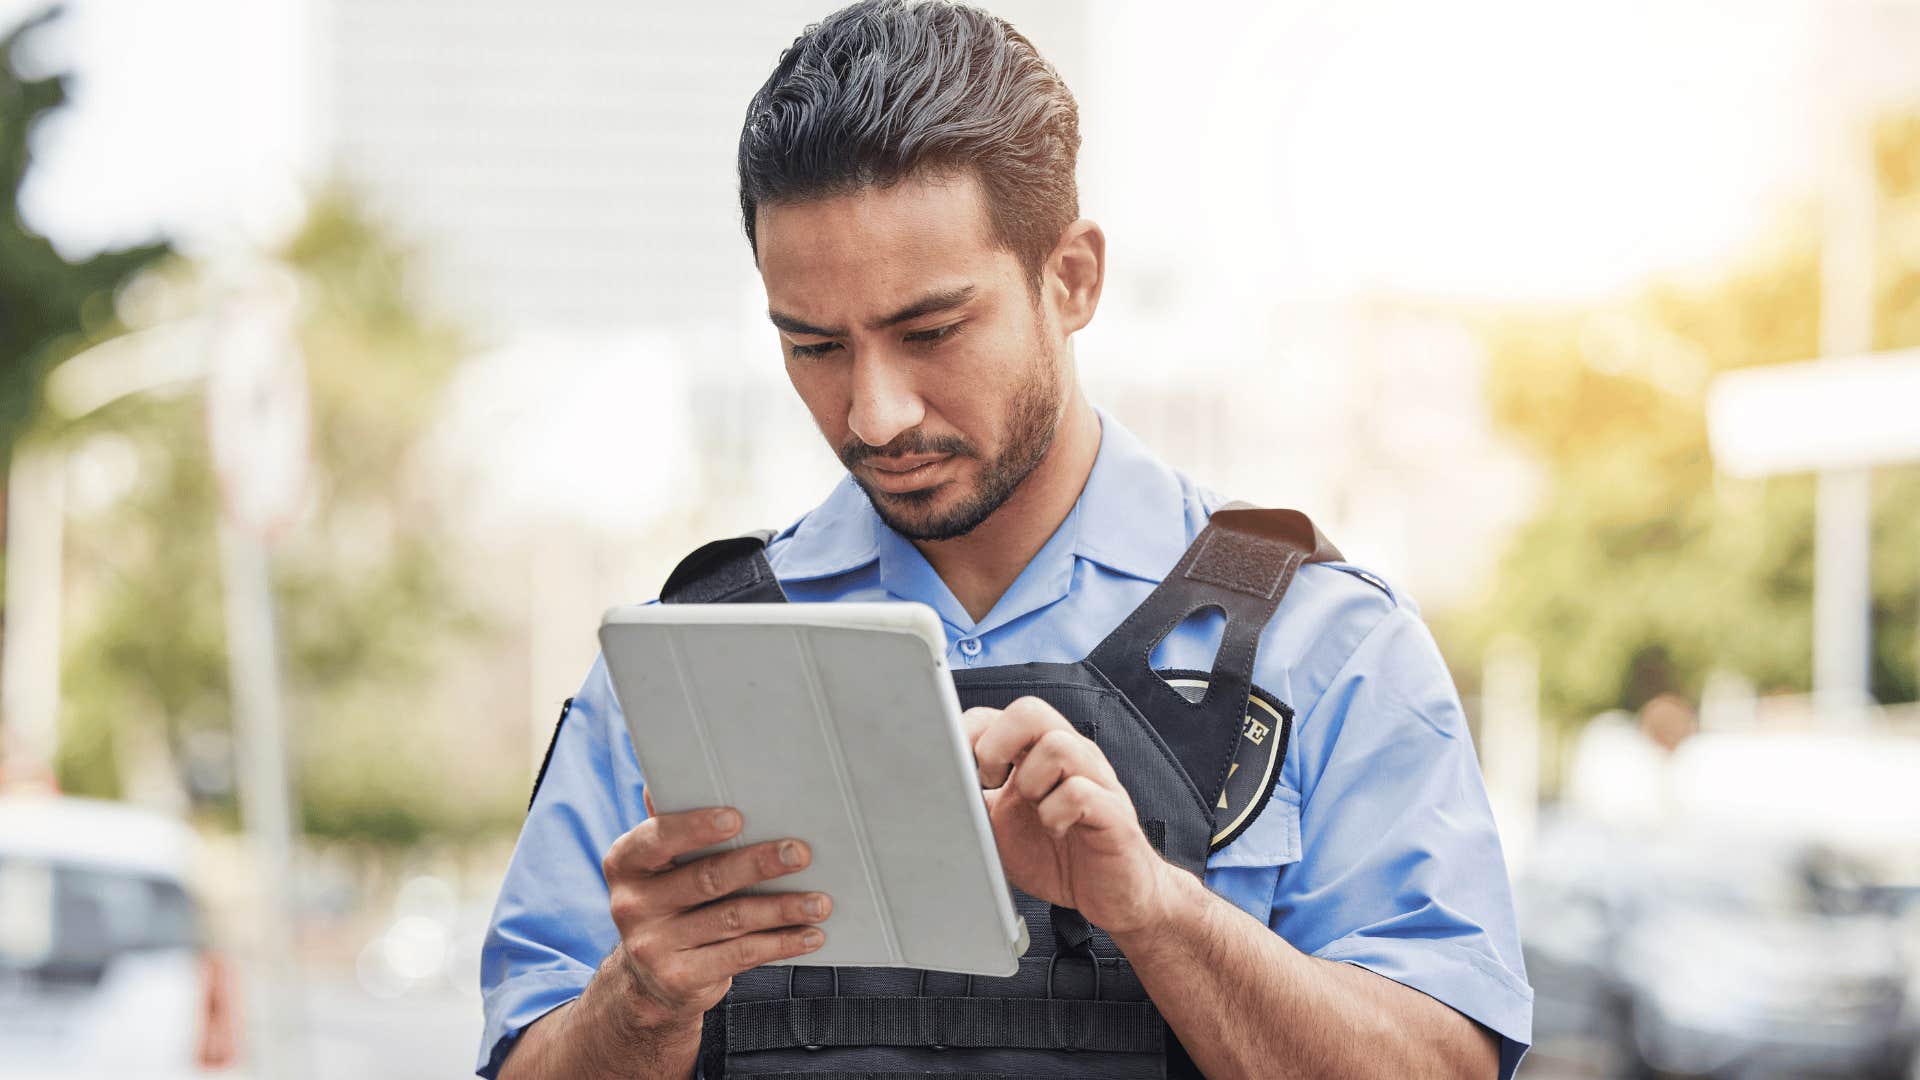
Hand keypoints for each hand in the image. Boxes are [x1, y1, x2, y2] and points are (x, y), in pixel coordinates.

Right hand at [598, 789, 831, 1031]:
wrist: (649, 981)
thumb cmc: (669, 902)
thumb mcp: (659, 866)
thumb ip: (672, 827)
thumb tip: (683, 776)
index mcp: (626, 863)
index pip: (658, 838)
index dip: (696, 828)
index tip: (737, 817)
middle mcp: (632, 905)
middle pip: (706, 879)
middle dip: (758, 864)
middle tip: (801, 853)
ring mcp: (653, 946)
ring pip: (732, 920)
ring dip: (782, 908)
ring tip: (821, 902)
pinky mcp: (679, 979)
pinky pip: (741, 956)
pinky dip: (781, 943)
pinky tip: (810, 934)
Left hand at [963, 696, 1176, 935]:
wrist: (1112, 894)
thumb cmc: (1060, 855)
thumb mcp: (1001, 827)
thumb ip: (974, 803)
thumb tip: (934, 791)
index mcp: (1040, 755)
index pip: (1003, 714)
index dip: (972, 731)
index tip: (956, 764)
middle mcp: (1070, 757)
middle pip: (1031, 712)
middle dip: (997, 745)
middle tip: (991, 783)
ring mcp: (1095, 781)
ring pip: (1058, 746)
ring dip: (1030, 782)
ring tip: (1032, 810)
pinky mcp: (1112, 813)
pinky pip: (1081, 793)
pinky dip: (1057, 814)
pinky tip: (1055, 831)